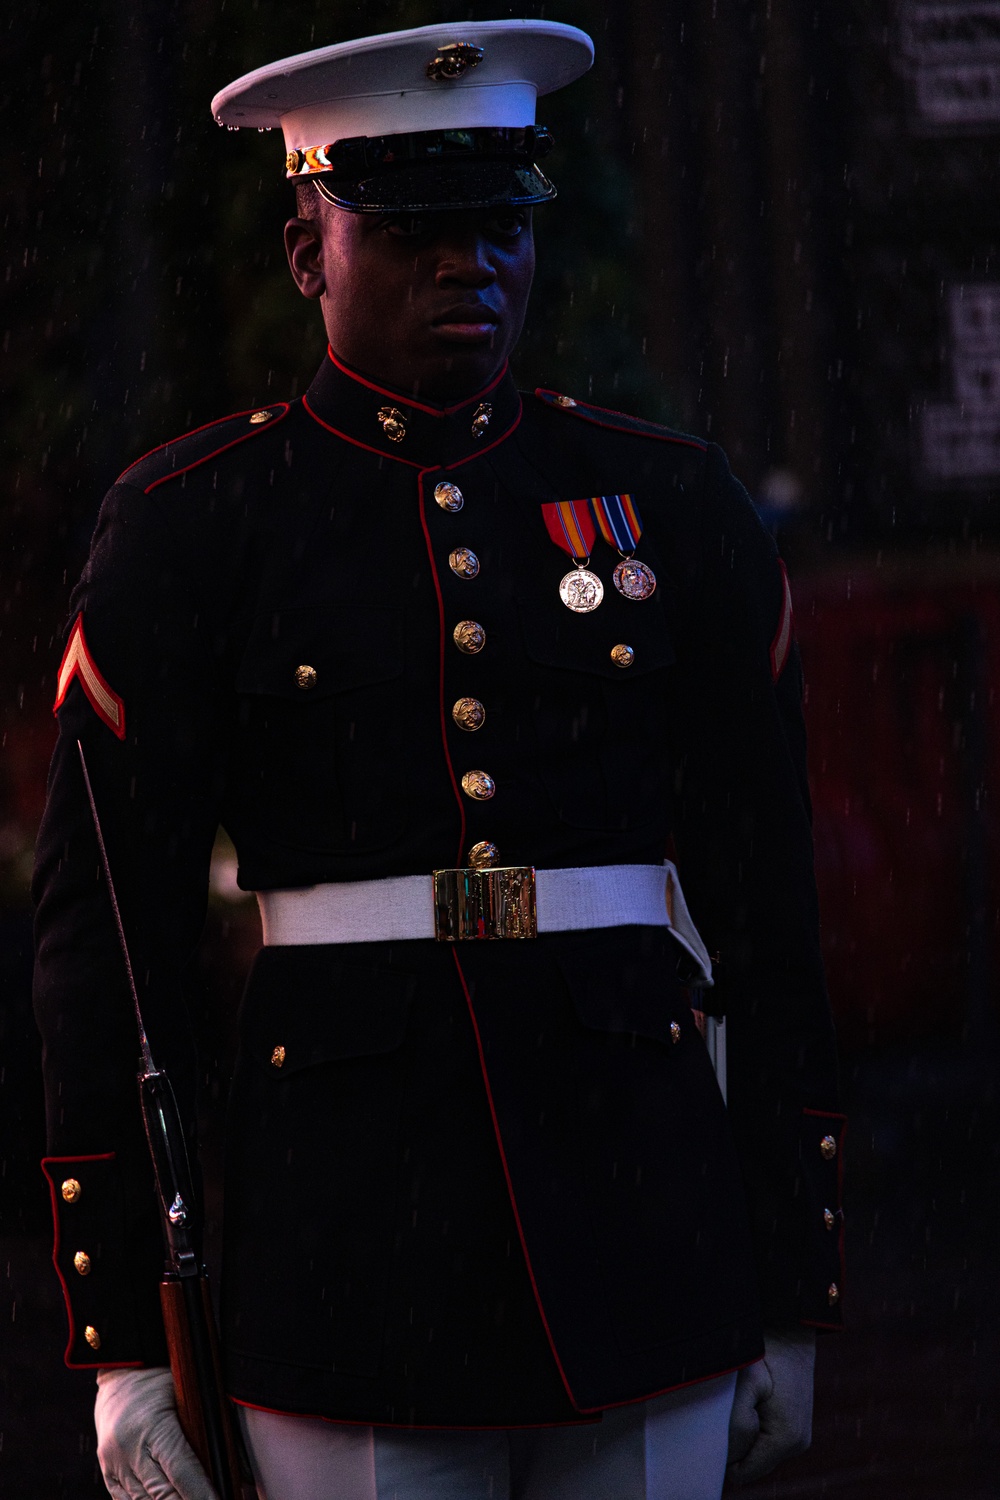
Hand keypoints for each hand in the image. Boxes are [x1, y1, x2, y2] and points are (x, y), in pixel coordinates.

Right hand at [95, 1366, 218, 1499]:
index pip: (182, 1471)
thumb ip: (215, 1426)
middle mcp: (129, 1448)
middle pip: (163, 1493)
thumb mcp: (192, 1392)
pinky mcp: (107, 1471)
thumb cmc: (166, 1377)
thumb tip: (244, 1465)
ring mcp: (114, 1462)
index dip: (202, 1494)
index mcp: (153, 1425)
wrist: (122, 1368)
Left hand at [725, 1326, 814, 1485]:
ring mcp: (799, 1435)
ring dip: (741, 1432)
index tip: (713, 1424)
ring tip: (738, 1398)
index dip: (721, 1454)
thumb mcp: (746, 1382)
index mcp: (786, 1439)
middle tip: (724, 1407)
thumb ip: (736, 1423)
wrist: (790, 1324)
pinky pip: (763, 1438)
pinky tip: (746, 1399)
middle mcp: (797, 1443)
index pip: (741, 1472)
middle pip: (748, 1463)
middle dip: (732, 1443)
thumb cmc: (765, 1349)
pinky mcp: (795, 1424)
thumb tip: (726, 1458)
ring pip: (755, 1451)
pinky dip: (750, 1424)